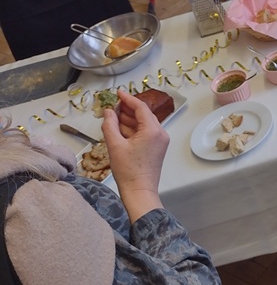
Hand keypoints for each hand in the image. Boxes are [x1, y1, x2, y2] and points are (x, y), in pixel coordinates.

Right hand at [101, 90, 168, 222]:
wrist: (139, 191)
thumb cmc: (128, 171)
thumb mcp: (115, 145)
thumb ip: (110, 125)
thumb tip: (108, 112)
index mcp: (153, 130)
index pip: (141, 107)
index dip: (128, 99)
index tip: (118, 93)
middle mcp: (160, 133)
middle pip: (144, 114)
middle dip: (128, 109)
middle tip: (113, 105)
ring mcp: (160, 141)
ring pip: (144, 123)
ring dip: (130, 119)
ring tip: (114, 116)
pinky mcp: (157, 148)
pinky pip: (145, 132)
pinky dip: (133, 129)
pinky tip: (120, 128)